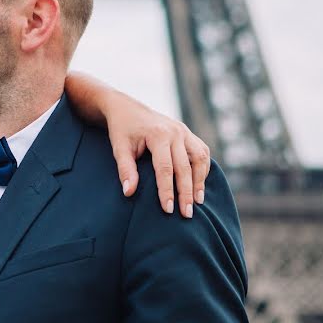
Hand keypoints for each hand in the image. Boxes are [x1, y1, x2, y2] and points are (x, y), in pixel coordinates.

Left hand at [104, 92, 210, 217]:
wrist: (127, 108)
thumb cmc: (122, 130)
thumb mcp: (119, 148)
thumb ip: (125, 169)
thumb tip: (129, 193)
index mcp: (158, 134)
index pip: (165, 168)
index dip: (167, 190)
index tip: (168, 209)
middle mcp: (175, 132)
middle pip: (186, 166)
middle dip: (187, 192)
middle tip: (187, 214)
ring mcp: (184, 131)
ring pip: (200, 158)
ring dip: (200, 181)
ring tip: (198, 202)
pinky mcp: (188, 133)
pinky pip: (202, 152)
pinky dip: (203, 169)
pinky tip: (199, 185)